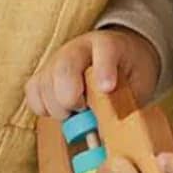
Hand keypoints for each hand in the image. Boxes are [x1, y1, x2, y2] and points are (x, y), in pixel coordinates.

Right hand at [24, 28, 161, 120]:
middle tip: (84, 110)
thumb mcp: (140, 84)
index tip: (107, 88)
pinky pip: (33, 92)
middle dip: (70, 97)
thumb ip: (127, 100)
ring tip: (78, 111)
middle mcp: (78, 47)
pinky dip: (44, 107)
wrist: (119, 57)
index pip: (105, 50)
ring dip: (58, 107)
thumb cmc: (130, 73)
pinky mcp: (43, 73)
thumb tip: (111, 128)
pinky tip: (62, 110)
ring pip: (44, 83)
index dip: (103, 69)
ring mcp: (57, 59)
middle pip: (64, 68)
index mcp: (109, 45)